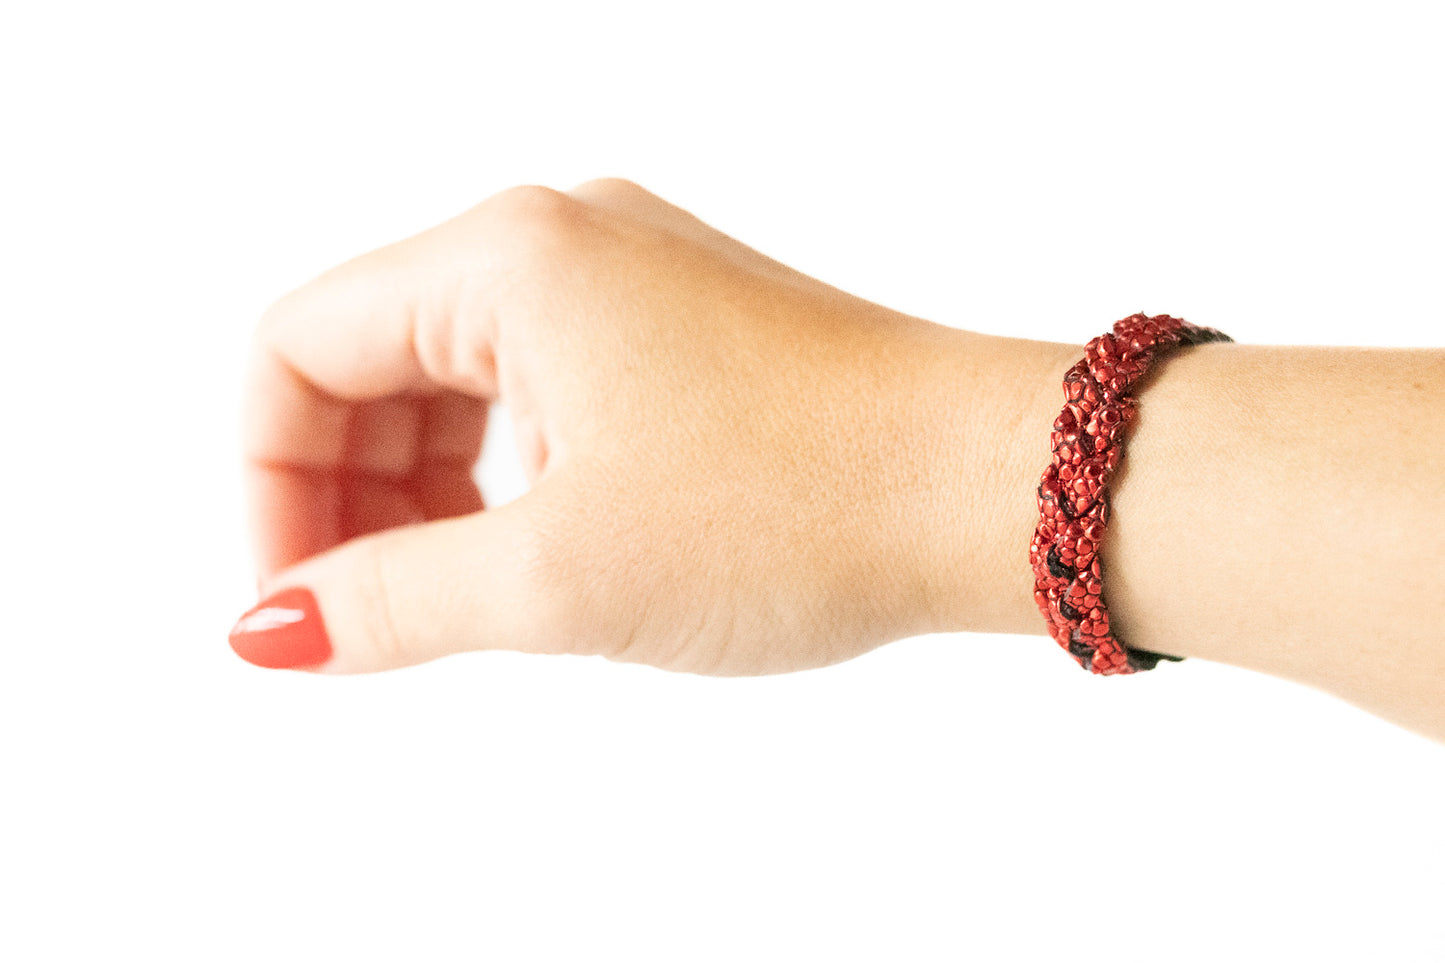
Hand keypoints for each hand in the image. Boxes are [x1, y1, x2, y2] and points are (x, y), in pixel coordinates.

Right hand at [234, 179, 1033, 673]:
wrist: (989, 487)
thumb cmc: (803, 503)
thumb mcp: (563, 574)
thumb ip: (394, 600)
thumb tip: (275, 629)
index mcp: (510, 257)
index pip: (297, 350)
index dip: (270, 488)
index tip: (299, 609)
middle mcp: (564, 241)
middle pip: (371, 358)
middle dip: (347, 494)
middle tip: (370, 619)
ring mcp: (632, 279)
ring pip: (457, 380)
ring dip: (426, 491)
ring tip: (462, 595)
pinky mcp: (683, 329)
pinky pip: (542, 390)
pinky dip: (508, 475)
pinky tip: (541, 548)